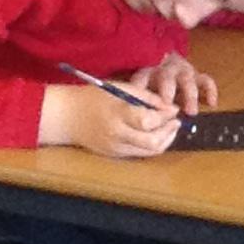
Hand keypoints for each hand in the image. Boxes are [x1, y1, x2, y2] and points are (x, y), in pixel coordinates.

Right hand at [38, 81, 180, 158]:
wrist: (66, 116)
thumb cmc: (94, 97)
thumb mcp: (120, 88)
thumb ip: (147, 98)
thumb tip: (171, 109)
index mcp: (117, 113)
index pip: (148, 120)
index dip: (165, 117)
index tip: (173, 110)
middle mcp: (117, 134)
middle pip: (153, 141)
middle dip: (170, 132)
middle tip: (176, 122)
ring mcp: (115, 147)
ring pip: (150, 151)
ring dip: (165, 140)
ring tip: (169, 128)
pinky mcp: (115, 155)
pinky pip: (140, 153)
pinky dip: (152, 145)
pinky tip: (155, 135)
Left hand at [126, 54, 215, 116]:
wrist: (166, 61)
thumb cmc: (151, 84)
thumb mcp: (139, 89)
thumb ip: (136, 101)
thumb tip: (129, 118)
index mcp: (147, 74)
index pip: (141, 79)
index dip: (141, 90)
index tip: (142, 104)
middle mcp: (165, 71)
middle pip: (166, 78)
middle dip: (168, 91)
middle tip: (169, 106)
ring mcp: (182, 73)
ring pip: (187, 80)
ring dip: (190, 96)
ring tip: (191, 111)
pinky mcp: (197, 76)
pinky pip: (206, 81)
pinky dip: (210, 91)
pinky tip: (211, 103)